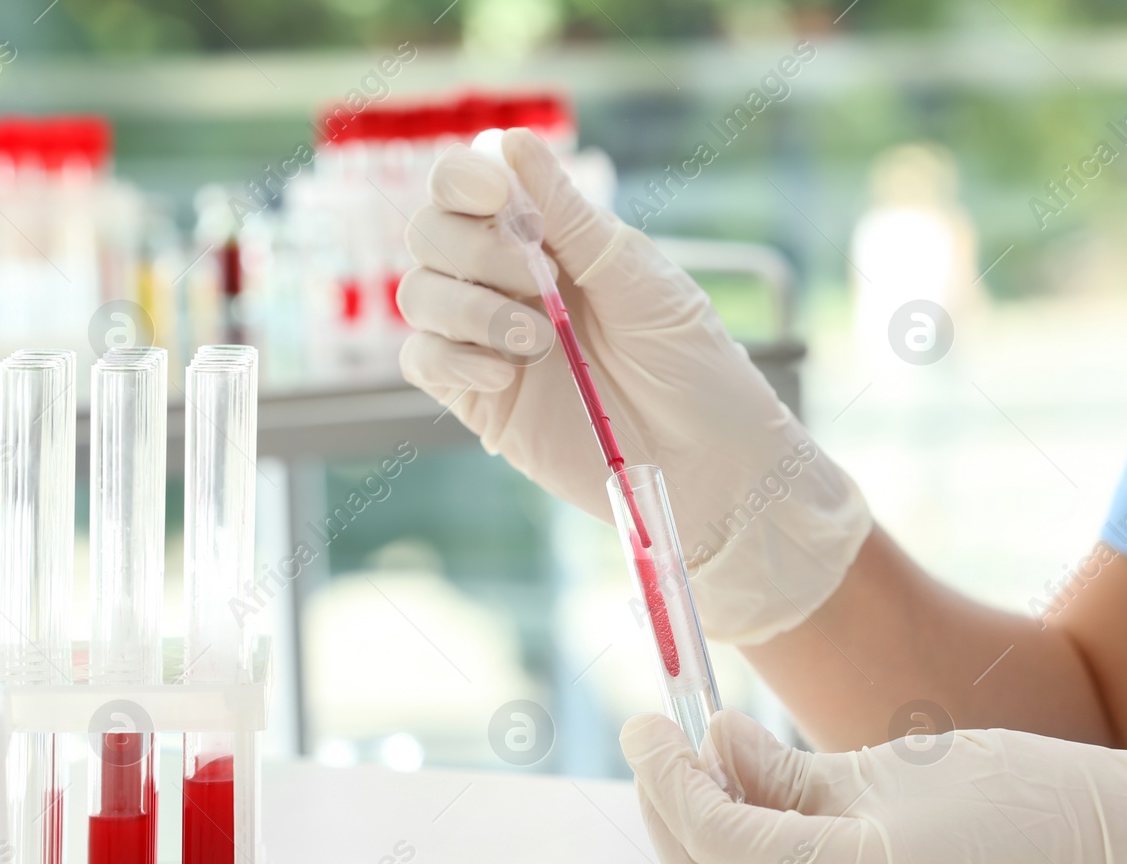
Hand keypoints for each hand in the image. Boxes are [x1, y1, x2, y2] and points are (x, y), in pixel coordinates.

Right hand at [396, 129, 869, 642]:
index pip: (468, 186)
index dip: (463, 179)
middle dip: (472, 248)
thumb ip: (569, 216)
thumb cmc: (690, 361)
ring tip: (540, 340)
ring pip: (418, 294)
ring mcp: (487, 339)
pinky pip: (423, 359)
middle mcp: (506, 282)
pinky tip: (507, 375)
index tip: (500, 197)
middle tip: (538, 278)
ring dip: (470, 307)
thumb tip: (510, 141)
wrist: (708, 460)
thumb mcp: (636, 277)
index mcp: (548, 237)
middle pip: (429, 234)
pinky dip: (453, 356)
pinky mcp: (479, 398)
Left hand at [621, 709, 1126, 863]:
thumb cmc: (1023, 797)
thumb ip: (790, 771)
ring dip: (714, 811)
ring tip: (709, 736)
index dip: (666, 777)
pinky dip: (762, 823)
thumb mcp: (891, 767)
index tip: (642, 720)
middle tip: (653, 737)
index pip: (717, 839)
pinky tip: (759, 764)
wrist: (1123, 842)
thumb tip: (715, 748)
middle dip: (670, 810)